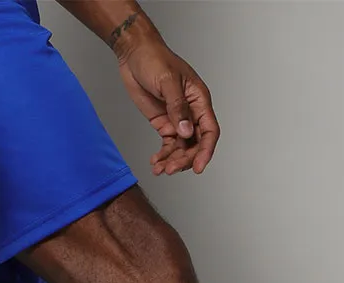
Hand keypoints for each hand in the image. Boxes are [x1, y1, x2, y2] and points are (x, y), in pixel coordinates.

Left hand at [115, 27, 219, 175]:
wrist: (134, 53)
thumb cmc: (154, 58)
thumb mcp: (167, 80)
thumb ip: (177, 108)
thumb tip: (186, 131)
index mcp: (199, 101)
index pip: (209, 131)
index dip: (206, 151)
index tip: (199, 167)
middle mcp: (192, 113)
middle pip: (195, 144)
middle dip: (185, 159)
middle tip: (171, 169)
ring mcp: (178, 120)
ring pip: (182, 148)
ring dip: (172, 161)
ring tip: (160, 169)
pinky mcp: (164, 123)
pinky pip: (168, 145)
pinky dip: (163, 155)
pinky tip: (156, 163)